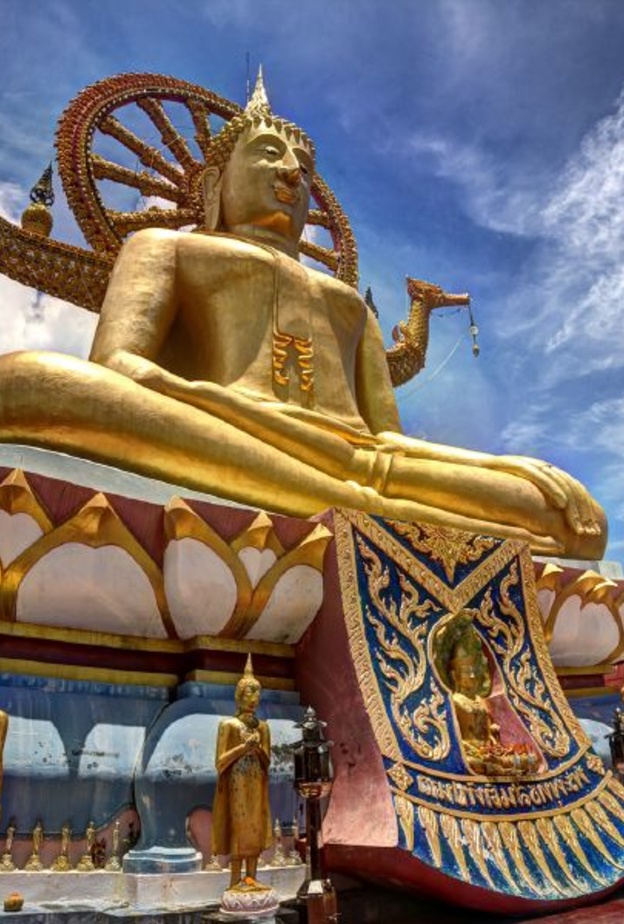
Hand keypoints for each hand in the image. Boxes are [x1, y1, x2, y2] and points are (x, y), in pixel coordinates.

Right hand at [487, 455, 601, 536]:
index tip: (588, 532)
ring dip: (572, 504)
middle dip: (581, 510)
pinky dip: (553, 488)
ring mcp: (526, 463)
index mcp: (540, 477)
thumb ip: (527, 510)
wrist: (458, 470)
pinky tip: (562, 503)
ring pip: (559, 480)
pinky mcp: (513, 463)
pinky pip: (538, 475)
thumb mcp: (509, 502)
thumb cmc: (482, 492)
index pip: (571, 490)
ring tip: (578, 523)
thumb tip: (542, 533)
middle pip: (570, 486)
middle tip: (586, 532)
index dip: (583, 510)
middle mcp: (537, 467)